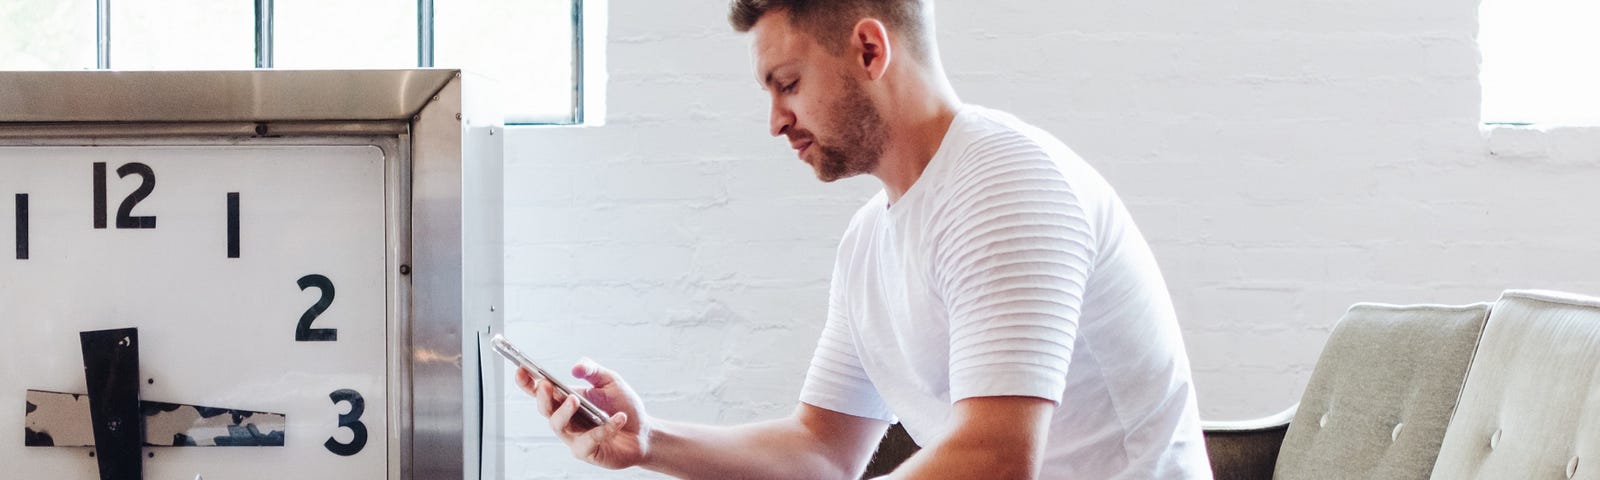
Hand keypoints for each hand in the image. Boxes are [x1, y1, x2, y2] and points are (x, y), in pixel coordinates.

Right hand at [515, 358, 649, 469]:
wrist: (643, 433)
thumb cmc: (623, 406)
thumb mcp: (611, 381)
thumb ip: (593, 371)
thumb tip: (575, 367)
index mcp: (566, 399)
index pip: (540, 391)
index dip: (527, 382)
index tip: (520, 369)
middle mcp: (566, 418)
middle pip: (544, 409)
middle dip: (542, 397)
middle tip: (547, 385)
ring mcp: (573, 436)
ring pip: (558, 426)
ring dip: (565, 412)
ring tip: (575, 399)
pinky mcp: (587, 451)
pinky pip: (589, 441)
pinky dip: (604, 429)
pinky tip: (619, 418)